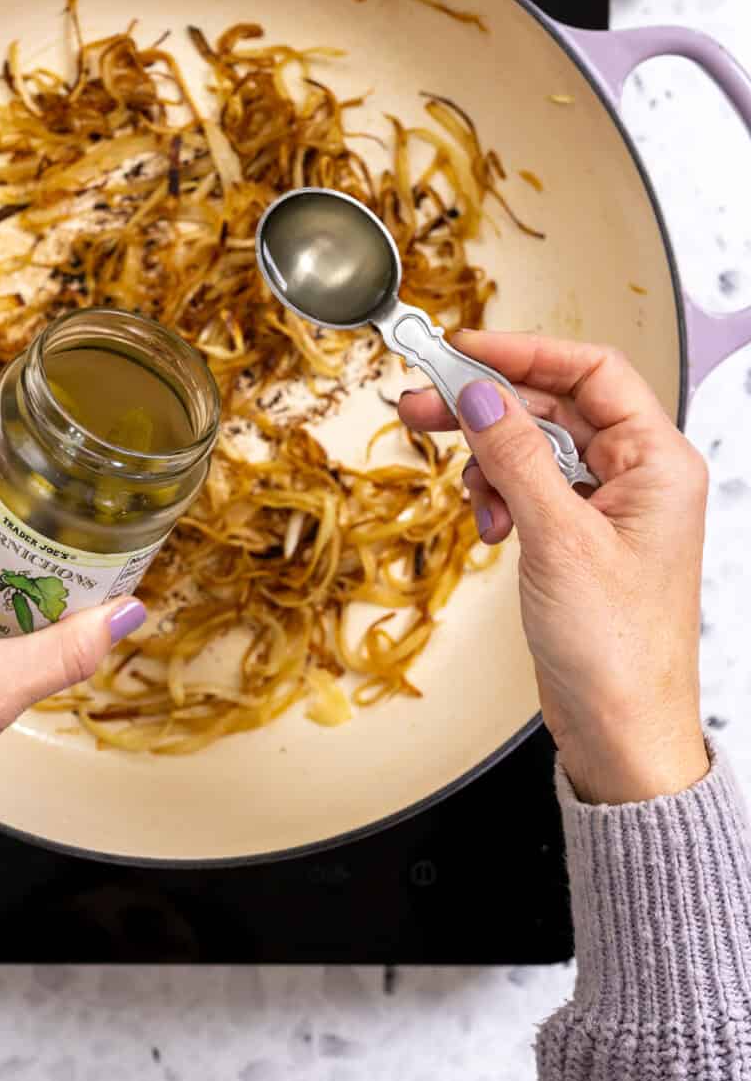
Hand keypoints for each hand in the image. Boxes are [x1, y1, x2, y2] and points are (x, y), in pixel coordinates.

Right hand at [399, 330, 708, 805]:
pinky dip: (500, 499)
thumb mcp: (560, 539)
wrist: (622, 731)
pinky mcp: (579, 540)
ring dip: (492, 464)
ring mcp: (609, 509)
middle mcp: (639, 477)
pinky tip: (491, 527)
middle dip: (488, 407)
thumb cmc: (619, 650)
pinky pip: (529, 490)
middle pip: (554, 407)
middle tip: (421, 404)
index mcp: (659, 462)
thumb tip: (482, 396)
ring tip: (474, 498)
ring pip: (534, 450)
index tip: (463, 349)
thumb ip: (517, 458)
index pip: (591, 372)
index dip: (525, 353)